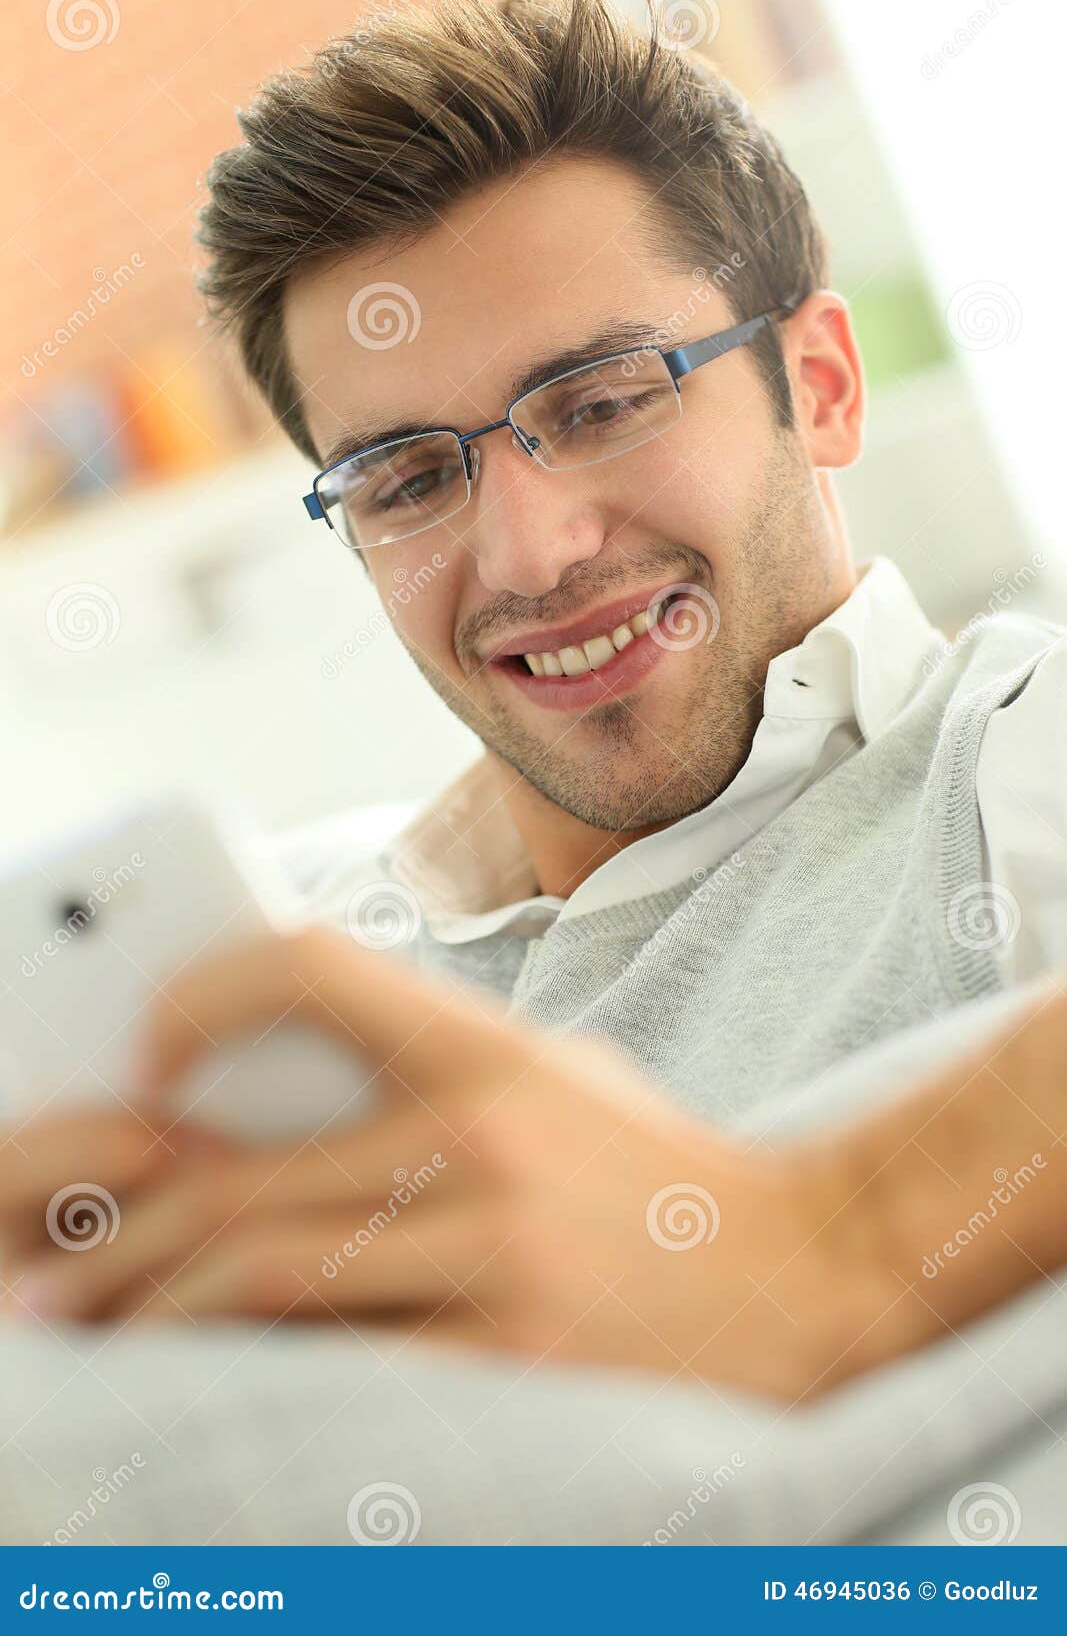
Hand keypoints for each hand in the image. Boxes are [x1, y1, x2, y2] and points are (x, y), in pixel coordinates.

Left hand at [4, 927, 871, 1400]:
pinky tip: (189, 1394)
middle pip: (233, 1179)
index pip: (309, 968)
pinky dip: (240, 1386)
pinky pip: (334, 1379)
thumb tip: (235, 1109)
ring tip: (73, 1330)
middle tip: (24, 1263)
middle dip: (99, 1225)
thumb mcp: (550, 1079)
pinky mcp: (514, 1371)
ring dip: (140, 1317)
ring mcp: (497, 1261)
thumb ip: (416, 1077)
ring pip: (258, 1285)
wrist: (812, 1277)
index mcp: (489, 1052)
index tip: (142, 1050)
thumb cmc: (657, 1178)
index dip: (199, 995)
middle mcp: (485, 1144)